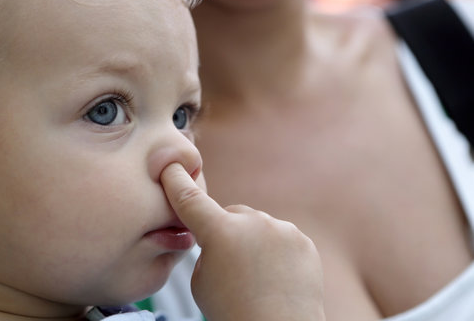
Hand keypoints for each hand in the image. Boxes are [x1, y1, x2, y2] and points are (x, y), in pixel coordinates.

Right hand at [161, 163, 324, 320]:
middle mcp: (253, 222)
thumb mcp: (201, 282)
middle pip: (230, 215)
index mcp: (220, 232)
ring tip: (257, 277)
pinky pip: (281, 238)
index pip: (191, 200)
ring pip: (258, 227)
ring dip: (253, 242)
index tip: (172, 167)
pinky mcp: (302, 241)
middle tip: (230, 264)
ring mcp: (282, 229)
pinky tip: (276, 277)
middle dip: (226, 231)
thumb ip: (205, 251)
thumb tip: (219, 242)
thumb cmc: (235, 313)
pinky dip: (276, 252)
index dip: (178, 183)